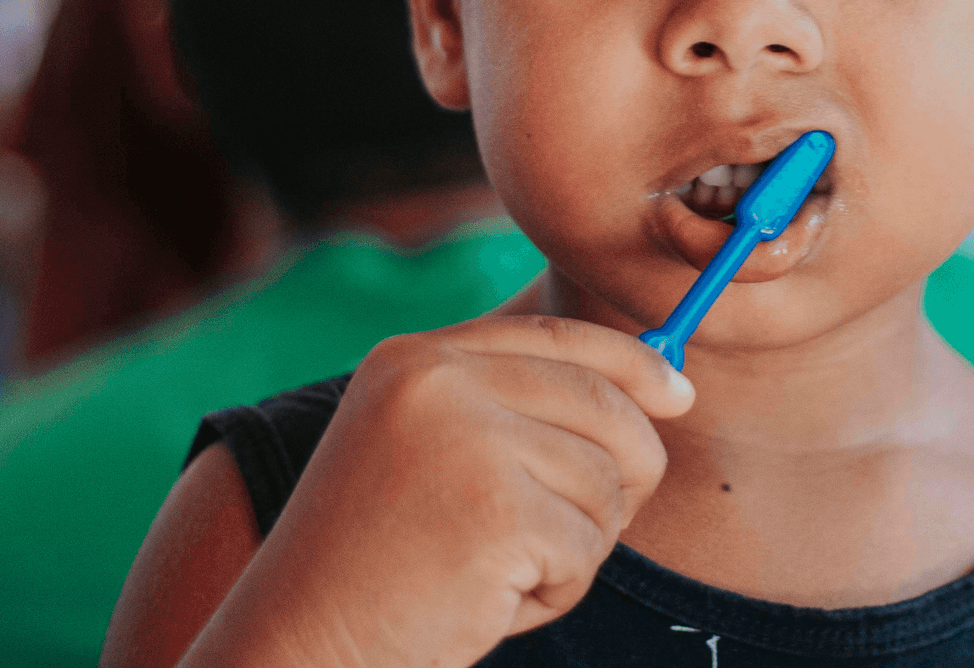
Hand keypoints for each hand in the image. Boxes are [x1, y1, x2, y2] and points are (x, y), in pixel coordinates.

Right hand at [195, 315, 694, 667]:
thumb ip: (516, 411)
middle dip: (626, 471)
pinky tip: (490, 602)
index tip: (677, 395)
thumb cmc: (376, 569)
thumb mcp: (429, 455)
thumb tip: (660, 390)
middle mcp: (438, 382)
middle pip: (605, 404)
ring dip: (576, 546)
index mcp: (417, 360)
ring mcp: (466, 442)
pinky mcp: (496, 512)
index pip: (558, 337)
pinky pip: (586, 548)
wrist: (297, 646)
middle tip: (587, 528)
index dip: (631, 363)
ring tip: (498, 572)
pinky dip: (556, 591)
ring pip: (605, 483)